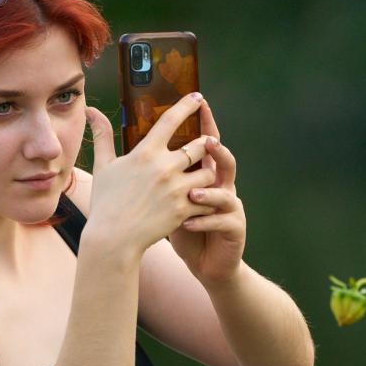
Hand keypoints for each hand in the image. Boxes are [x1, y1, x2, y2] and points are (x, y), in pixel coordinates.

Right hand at [84, 94, 216, 255]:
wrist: (113, 238)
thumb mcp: (103, 166)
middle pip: (201, 145)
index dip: (188, 106)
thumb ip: (103, 135)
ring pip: (209, 173)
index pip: (171, 120)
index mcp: (146, 153)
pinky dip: (209, 199)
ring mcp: (176, 189)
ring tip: (205, 176)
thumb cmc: (106, 202)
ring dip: (209, 173)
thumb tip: (91, 110)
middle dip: (207, 144)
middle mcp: (164, 167)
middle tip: (207, 144)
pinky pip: (208, 200)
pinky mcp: (183, 210)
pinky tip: (205, 201)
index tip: (199, 98)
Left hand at [169, 101, 246, 284]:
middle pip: (225, 162)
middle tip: (206, 142)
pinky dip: (205, 220)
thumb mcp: (167, 198)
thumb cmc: (184, 226)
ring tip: (193, 191)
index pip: (208, 144)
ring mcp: (231, 206)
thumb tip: (131, 148)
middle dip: (217, 152)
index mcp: (207, 174)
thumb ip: (156, 173)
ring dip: (209, 191)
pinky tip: (188, 223)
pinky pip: (221, 220)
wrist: (205, 261)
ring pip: (226, 192)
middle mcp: (223, 186)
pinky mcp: (234, 228)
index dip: (206, 124)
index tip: (199, 104)